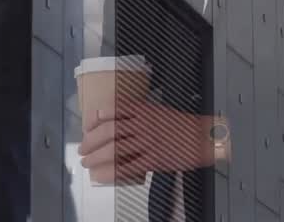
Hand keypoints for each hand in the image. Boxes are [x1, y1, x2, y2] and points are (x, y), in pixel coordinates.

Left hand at [78, 99, 217, 183]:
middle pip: (109, 131)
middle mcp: (143, 124)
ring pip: (115, 149)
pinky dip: (112, 171)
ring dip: (96, 157)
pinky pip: (128, 166)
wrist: (202, 138)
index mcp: (143, 110)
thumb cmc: (180, 125)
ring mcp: (148, 142)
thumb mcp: (158, 111)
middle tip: (81, 149)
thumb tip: (115, 122)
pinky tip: (103, 174)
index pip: (112, 110)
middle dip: (90, 141)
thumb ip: (138, 114)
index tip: (86, 127)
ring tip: (87, 162)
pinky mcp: (154, 159)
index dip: (95, 118)